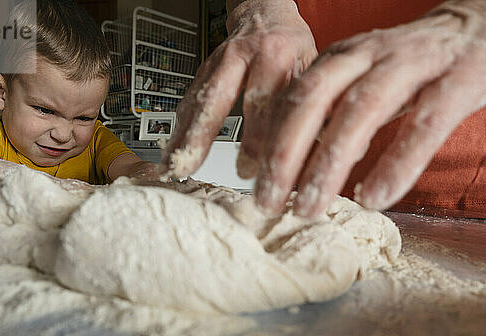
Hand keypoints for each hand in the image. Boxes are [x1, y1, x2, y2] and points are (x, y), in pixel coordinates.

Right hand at [159, 0, 316, 177]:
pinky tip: (172, 148)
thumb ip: (311, 106)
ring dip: (181, 135)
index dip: (254, 139)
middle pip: (217, 98)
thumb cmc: (292, 46)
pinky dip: (180, 127)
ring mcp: (218, 62)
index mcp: (275, 54)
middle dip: (201, 137)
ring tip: (171, 165)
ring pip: (196, 100)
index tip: (249, 169)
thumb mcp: (313, 69)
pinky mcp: (203, 71)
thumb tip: (314, 153)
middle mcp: (241, 55)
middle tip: (191, 166)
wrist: (267, 15)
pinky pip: (189, 99)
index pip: (262, 101)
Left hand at [272, 0, 485, 216]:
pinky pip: (424, 125)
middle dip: (283, 155)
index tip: (249, 181)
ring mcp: (412, 65)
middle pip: (312, 100)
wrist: (478, 26)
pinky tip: (374, 197)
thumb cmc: (412, 65)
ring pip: (360, 111)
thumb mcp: (361, 81)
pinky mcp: (458, 81)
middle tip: (267, 201)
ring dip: (328, 165)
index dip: (266, 140)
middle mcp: (368, 57)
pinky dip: (396, 163)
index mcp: (340, 59)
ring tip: (310, 208)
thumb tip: (293, 163)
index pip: (290, 97)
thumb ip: (331, 115)